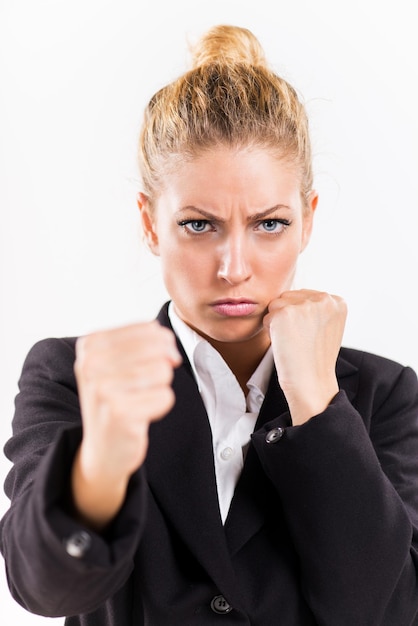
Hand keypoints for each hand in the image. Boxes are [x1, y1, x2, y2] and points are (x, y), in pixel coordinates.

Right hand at [72, 321, 181, 527]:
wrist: (103, 449)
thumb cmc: (118, 398)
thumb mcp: (123, 362)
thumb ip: (149, 344)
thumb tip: (171, 352)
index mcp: (91, 344)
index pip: (149, 329)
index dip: (165, 345)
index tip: (151, 364)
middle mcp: (91, 364)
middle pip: (159, 349)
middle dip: (162, 368)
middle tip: (144, 387)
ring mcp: (102, 389)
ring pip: (163, 371)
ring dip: (159, 388)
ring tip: (139, 400)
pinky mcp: (119, 413)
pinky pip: (165, 396)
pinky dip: (160, 407)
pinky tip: (140, 416)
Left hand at [263, 289, 346, 425]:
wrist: (311, 382)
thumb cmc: (314, 358)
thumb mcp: (326, 326)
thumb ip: (316, 307)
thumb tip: (293, 294)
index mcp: (337, 301)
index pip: (303, 296)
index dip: (300, 318)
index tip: (310, 336)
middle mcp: (324, 299)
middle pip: (288, 297)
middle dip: (288, 317)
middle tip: (300, 339)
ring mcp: (305, 304)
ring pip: (276, 305)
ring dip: (278, 323)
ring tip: (293, 341)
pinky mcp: (285, 312)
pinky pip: (267, 316)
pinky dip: (271, 331)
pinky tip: (285, 344)